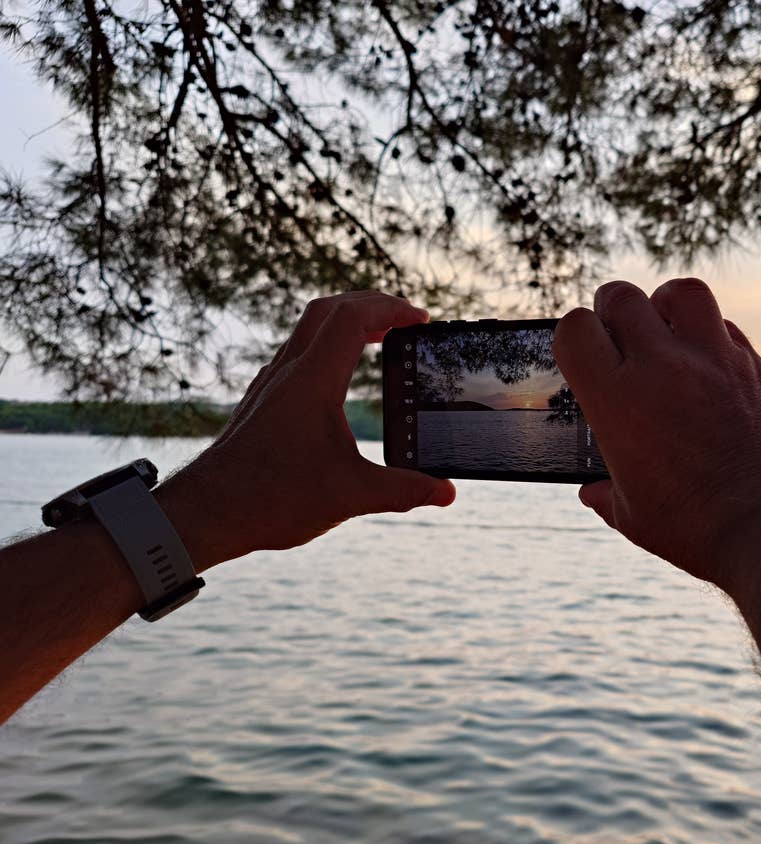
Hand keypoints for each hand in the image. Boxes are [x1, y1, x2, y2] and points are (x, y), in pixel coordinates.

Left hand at [157, 291, 454, 570]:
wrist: (204, 514)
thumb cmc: (270, 499)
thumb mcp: (350, 495)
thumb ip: (404, 491)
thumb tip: (446, 492)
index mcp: (311, 382)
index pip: (353, 318)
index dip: (391, 309)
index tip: (421, 320)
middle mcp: (288, 373)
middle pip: (328, 309)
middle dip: (371, 303)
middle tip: (405, 318)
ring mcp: (270, 385)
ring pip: (308, 329)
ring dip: (346, 321)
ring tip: (379, 337)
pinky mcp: (262, 402)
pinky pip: (297, 353)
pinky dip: (327, 346)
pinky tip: (339, 377)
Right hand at [553, 278, 760, 590]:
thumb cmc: (697, 529)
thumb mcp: (633, 517)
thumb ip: (606, 494)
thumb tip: (591, 490)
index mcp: (617, 401)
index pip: (575, 330)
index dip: (573, 337)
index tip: (583, 356)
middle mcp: (661, 367)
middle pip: (622, 297)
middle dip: (612, 310)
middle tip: (619, 336)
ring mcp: (712, 360)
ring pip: (681, 291)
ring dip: (666, 304)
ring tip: (666, 330)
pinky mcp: (755, 367)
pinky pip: (725, 325)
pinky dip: (709, 333)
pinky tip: (706, 362)